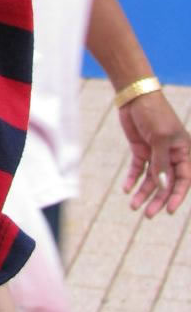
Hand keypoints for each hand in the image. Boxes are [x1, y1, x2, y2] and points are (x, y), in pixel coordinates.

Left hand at [120, 92, 190, 215]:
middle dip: (158, 199)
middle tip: (148, 214)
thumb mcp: (160, 137)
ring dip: (143, 193)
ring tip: (133, 206)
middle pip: (166, 183)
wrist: (135, 96)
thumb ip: (160, 161)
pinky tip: (126, 189)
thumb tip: (160, 183)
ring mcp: (155, 153)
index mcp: (183, 151)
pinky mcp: (140, 150)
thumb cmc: (154, 113)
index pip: (184, 179)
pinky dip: (132, 179)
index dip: (177, 196)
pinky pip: (138, 169)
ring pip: (151, 179)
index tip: (169, 211)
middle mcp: (171, 155)